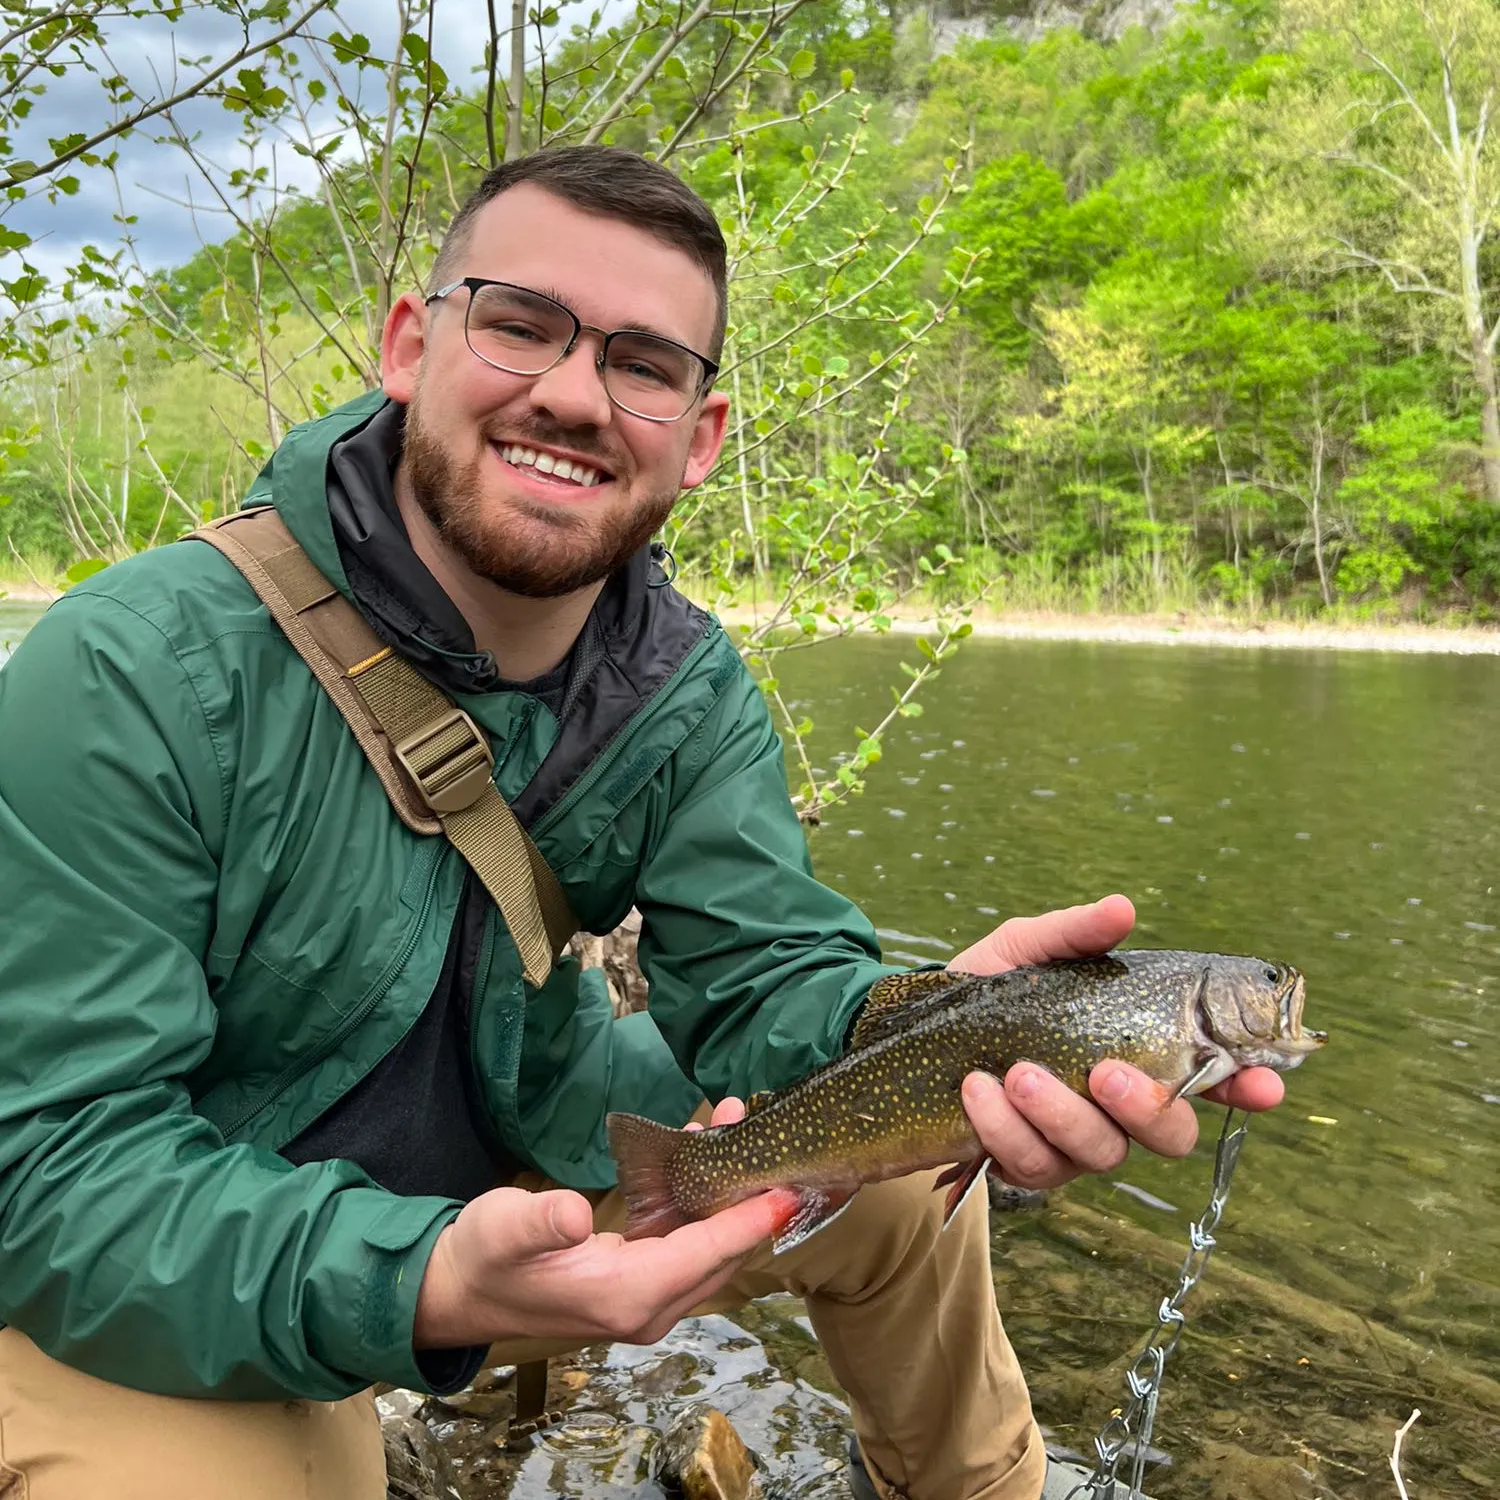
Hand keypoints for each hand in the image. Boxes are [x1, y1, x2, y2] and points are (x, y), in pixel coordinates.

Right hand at [413, 1097, 788, 1349]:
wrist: (460, 1290)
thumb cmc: (484, 1257)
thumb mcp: (503, 1231)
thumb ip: (541, 1224)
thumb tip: (574, 1216)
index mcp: (625, 1297)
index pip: (706, 1256)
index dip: (749, 1222)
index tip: (790, 1189)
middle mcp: (646, 1307)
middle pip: (721, 1255)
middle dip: (751, 1201)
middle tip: (774, 1143)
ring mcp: (645, 1300)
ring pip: (707, 1248)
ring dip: (728, 1195)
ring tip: (735, 1125)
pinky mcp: (638, 1284)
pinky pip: (686, 1245)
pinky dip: (702, 1203)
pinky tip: (701, 1154)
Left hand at [951, 894, 1283, 1188]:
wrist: (909, 1029)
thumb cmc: (989, 990)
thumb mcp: (1027, 949)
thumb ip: (1075, 933)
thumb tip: (1123, 909)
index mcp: (1138, 1049)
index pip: (1213, 1076)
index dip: (1248, 1084)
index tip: (1263, 1084)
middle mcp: (1118, 1105)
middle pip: (1171, 1133)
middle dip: (1146, 1108)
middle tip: (1104, 1071)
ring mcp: (1076, 1141)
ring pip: (1100, 1154)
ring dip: (1059, 1113)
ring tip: (1014, 1071)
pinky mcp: (1026, 1163)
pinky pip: (1031, 1163)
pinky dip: (1003, 1126)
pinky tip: (976, 1089)